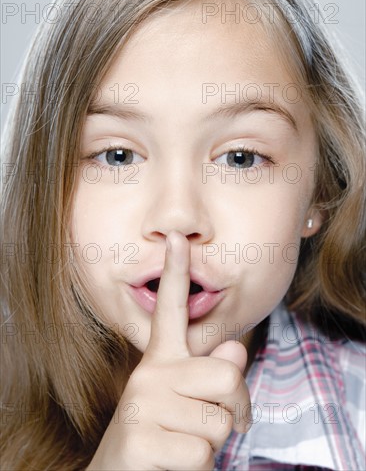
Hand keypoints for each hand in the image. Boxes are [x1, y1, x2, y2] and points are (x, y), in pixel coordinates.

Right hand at [87, 230, 251, 470]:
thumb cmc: (163, 434)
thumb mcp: (186, 400)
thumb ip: (211, 373)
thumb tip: (235, 351)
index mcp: (160, 359)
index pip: (170, 310)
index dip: (175, 272)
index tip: (177, 237)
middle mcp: (149, 373)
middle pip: (228, 376)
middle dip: (235, 409)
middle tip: (219, 423)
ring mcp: (142, 404)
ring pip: (219, 421)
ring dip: (213, 443)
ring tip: (183, 442)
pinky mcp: (140, 439)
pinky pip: (203, 454)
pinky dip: (199, 467)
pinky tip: (171, 463)